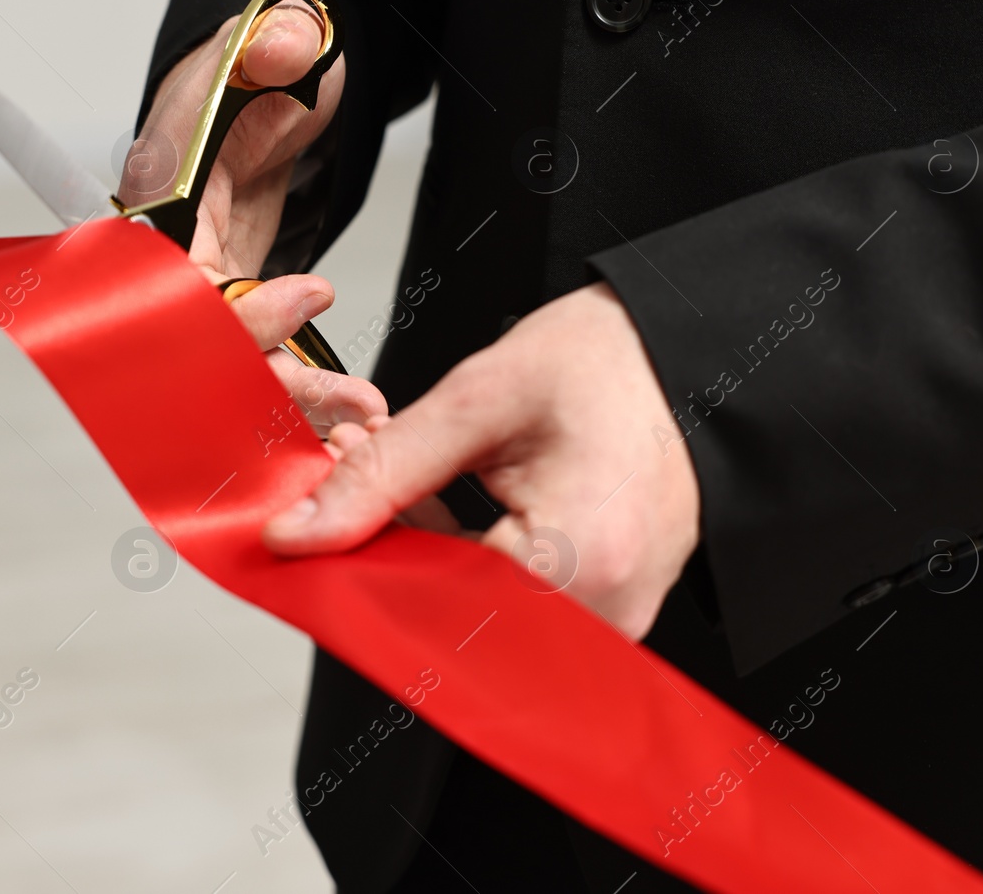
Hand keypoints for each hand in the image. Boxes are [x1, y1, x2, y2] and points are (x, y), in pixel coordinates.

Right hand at [129, 0, 380, 430]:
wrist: (273, 82)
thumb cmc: (261, 63)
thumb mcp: (276, 39)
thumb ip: (279, 43)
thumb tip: (284, 49)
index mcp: (162, 186)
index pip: (175, 270)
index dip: (231, 303)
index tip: (308, 299)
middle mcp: (170, 245)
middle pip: (201, 338)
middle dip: (271, 375)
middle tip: (347, 398)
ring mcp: (203, 278)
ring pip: (232, 362)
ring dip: (296, 397)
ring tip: (364, 415)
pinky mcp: (235, 299)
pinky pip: (259, 358)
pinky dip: (302, 388)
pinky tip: (351, 411)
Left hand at [262, 283, 701, 639]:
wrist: (684, 356)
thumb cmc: (609, 364)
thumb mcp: (478, 401)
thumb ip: (382, 473)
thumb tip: (298, 532)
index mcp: (580, 557)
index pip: (429, 612)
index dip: (357, 574)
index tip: (310, 533)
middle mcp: (605, 610)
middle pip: (448, 625)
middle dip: (382, 559)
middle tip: (348, 482)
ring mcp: (610, 620)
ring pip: (471, 621)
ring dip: (415, 560)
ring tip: (392, 475)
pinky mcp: (603, 613)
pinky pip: (505, 612)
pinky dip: (456, 564)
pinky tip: (431, 507)